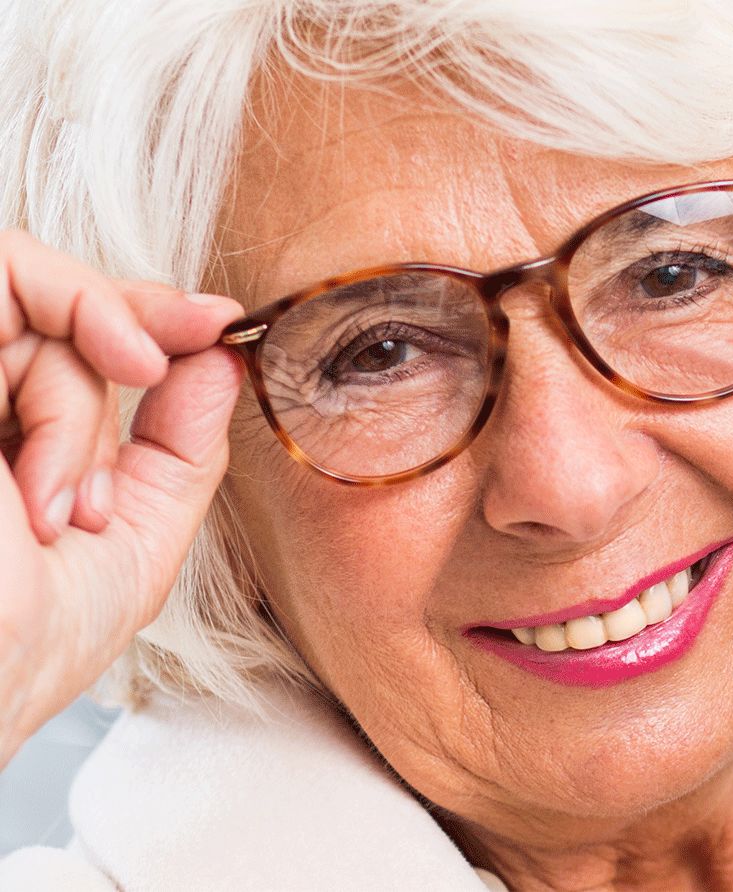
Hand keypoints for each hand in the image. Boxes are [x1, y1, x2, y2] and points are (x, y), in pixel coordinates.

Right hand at [0, 230, 242, 765]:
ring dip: (80, 411)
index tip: (218, 324)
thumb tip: (218, 357)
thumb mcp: (135, 538)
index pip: (74, 332)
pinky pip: (1, 288)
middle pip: (61, 308)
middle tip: (183, 351)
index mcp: (4, 435)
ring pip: (32, 307)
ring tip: (65, 511)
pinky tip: (46, 484)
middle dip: (137, 330)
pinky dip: (60, 392)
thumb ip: (179, 446)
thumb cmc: (22, 649)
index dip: (146, 313)